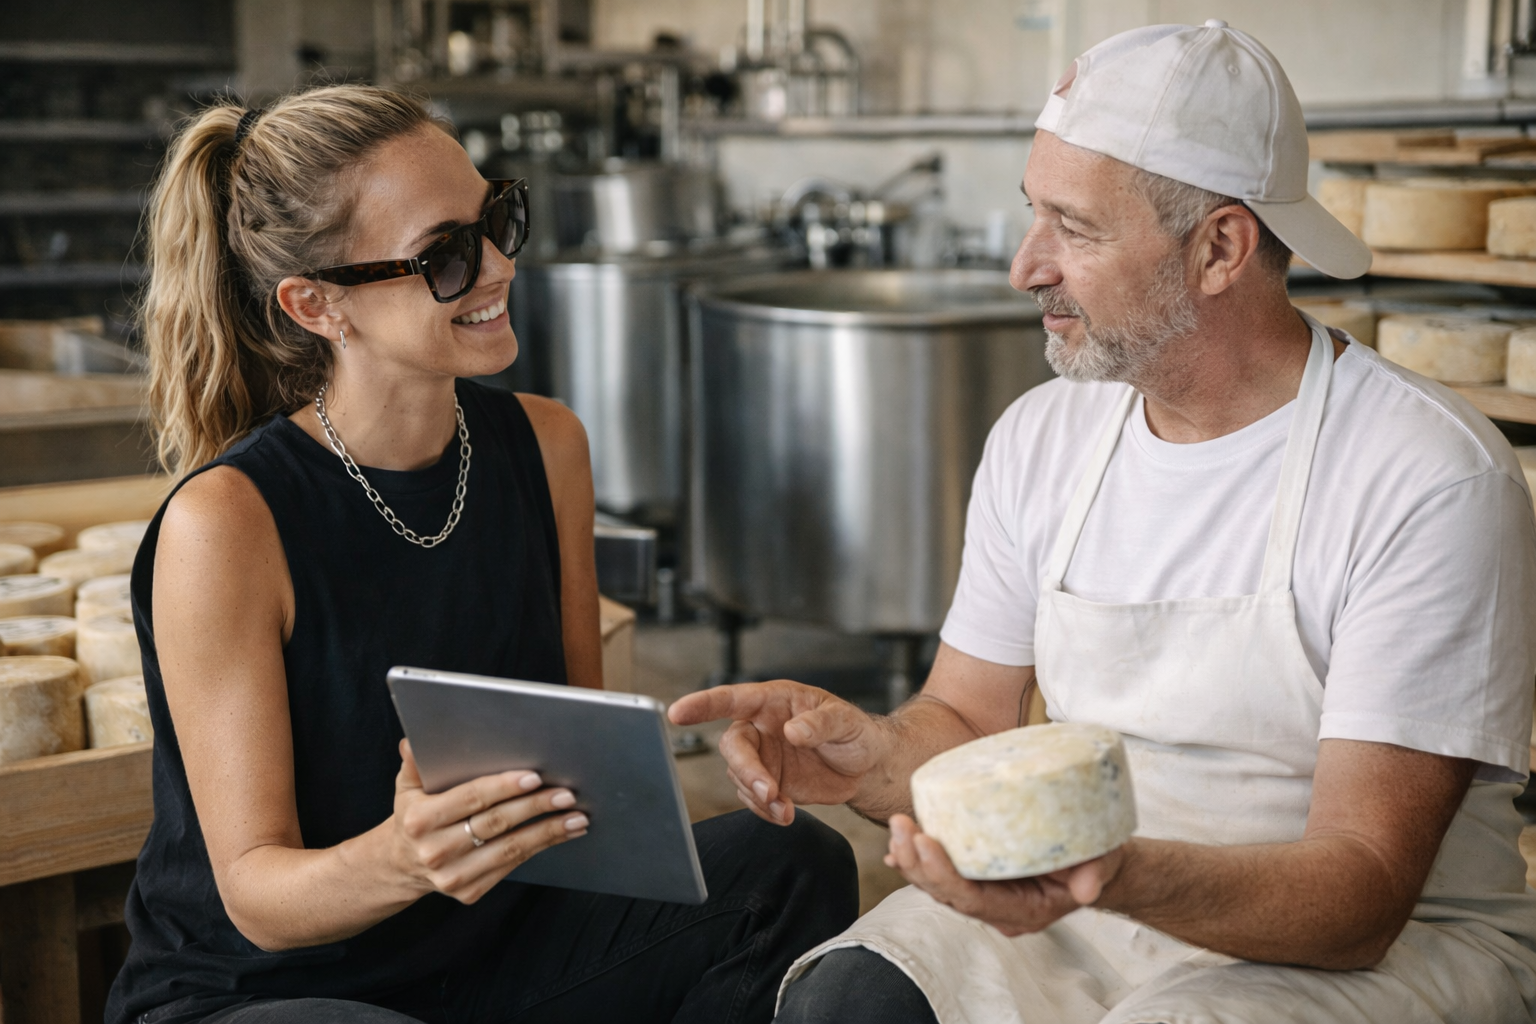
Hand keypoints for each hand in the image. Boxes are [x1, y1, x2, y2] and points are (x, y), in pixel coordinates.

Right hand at [388, 740, 588, 903]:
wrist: (402, 865)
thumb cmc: (414, 816)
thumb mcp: (406, 788)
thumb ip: (415, 764)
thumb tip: (413, 741)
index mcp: (420, 820)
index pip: (471, 798)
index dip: (504, 787)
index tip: (534, 778)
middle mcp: (435, 850)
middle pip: (496, 823)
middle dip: (535, 807)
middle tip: (566, 794)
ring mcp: (454, 876)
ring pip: (510, 849)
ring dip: (548, 832)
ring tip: (576, 817)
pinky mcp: (470, 892)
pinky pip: (512, 865)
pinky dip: (541, 847)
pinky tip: (563, 834)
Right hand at [668, 680, 886, 824]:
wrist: (867, 767)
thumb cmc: (856, 732)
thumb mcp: (847, 722)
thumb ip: (821, 723)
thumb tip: (793, 730)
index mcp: (775, 701)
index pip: (733, 698)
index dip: (703, 704)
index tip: (678, 712)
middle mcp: (761, 726)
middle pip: (733, 746)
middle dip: (747, 771)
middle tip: (770, 792)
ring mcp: (762, 756)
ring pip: (740, 776)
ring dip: (759, 796)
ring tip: (787, 808)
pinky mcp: (767, 782)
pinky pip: (752, 798)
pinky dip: (765, 810)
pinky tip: (786, 814)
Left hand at [884, 814, 1123, 936]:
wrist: (1094, 865)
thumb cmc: (1096, 861)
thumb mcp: (1102, 864)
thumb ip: (1094, 875)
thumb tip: (1087, 888)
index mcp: (1023, 911)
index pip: (973, 900)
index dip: (945, 874)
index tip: (926, 841)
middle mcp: (997, 908)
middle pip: (946, 893)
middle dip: (918, 862)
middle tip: (902, 827)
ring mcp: (986, 894)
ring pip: (938, 884)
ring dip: (912, 857)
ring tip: (898, 826)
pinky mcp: (978, 876)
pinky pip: (942, 873)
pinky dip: (918, 858)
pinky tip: (899, 843)